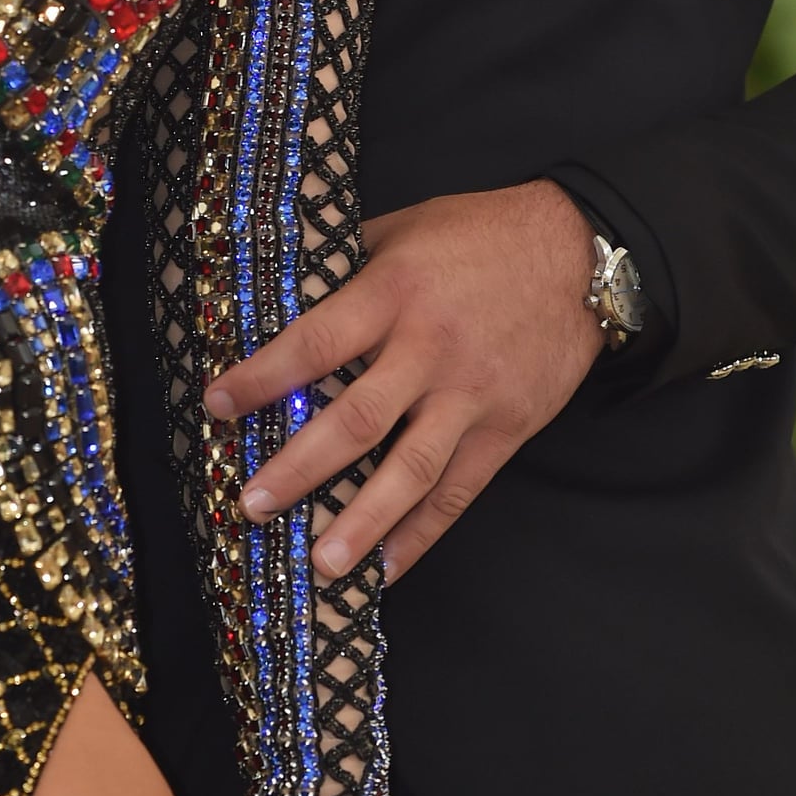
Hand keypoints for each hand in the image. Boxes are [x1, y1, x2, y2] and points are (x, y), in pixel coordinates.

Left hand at [205, 181, 603, 580]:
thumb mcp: (404, 229)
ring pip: (409, 469)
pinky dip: (422, 533)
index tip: (217, 406)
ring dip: (361, 521)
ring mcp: (471, 395)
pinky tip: (387, 567)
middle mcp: (428, 349)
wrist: (578, 251)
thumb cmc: (479, 234)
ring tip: (320, 563)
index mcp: (392, 294)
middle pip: (356, 420)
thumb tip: (281, 292)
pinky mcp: (506, 427)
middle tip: (253, 505)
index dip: (262, 378)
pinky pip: (459, 490)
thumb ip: (347, 267)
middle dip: (299, 467)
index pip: (314, 343)